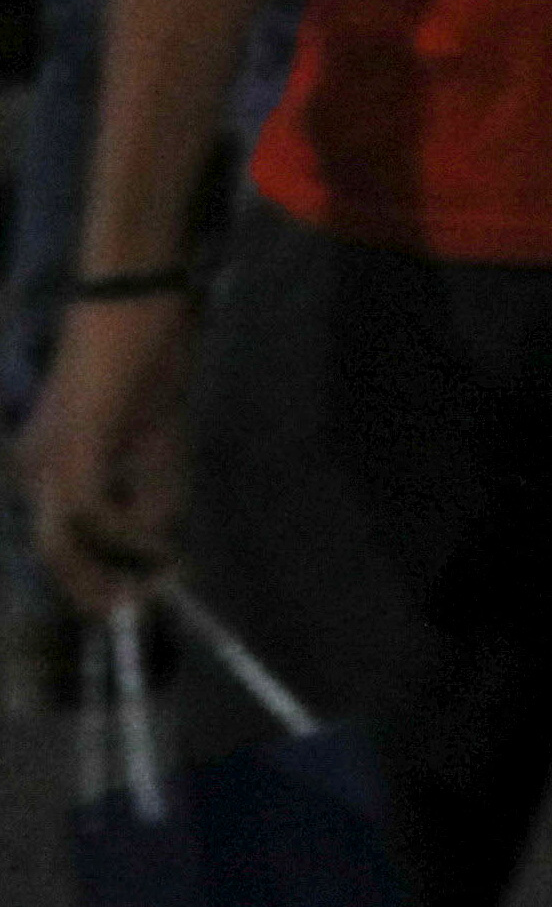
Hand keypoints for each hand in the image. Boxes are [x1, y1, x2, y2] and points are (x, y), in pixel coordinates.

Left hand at [21, 293, 194, 611]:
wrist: (133, 296)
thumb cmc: (146, 355)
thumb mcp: (158, 436)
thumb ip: (155, 491)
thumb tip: (159, 543)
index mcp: (47, 465)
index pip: (62, 539)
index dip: (93, 579)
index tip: (134, 599)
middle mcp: (36, 468)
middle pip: (53, 551)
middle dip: (93, 589)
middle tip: (135, 610)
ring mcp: (51, 457)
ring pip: (61, 539)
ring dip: (105, 570)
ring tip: (149, 586)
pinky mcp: (75, 445)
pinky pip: (87, 510)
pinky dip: (121, 533)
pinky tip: (154, 540)